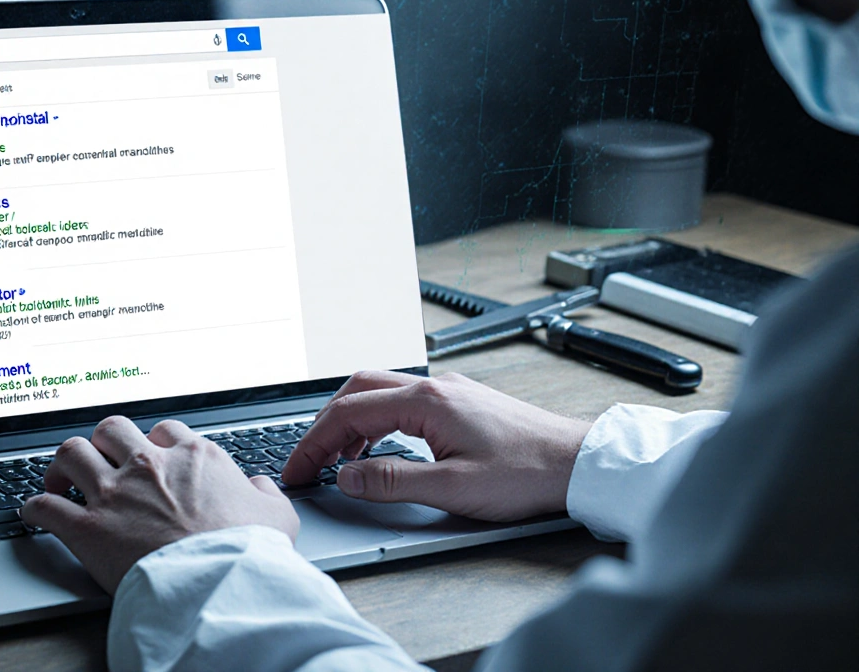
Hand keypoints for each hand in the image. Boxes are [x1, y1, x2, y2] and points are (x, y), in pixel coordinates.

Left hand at [22, 415, 299, 592]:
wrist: (219, 584)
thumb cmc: (248, 552)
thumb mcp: (277, 515)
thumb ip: (266, 493)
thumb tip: (260, 486)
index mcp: (193, 456)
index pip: (164, 430)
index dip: (153, 442)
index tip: (148, 457)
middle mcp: (149, 465)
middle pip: (110, 429)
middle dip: (102, 442)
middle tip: (100, 460)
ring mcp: (115, 493)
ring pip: (72, 453)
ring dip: (62, 465)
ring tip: (60, 479)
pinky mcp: (88, 528)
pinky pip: (46, 507)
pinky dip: (35, 509)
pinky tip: (34, 514)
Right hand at [281, 371, 590, 521]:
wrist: (577, 462)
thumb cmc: (526, 474)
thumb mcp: (452, 488)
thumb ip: (392, 481)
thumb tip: (345, 477)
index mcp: (426, 401)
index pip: (348, 414)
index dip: (313, 444)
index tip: (297, 470)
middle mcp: (433, 386)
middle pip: (356, 391)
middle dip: (323, 425)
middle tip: (306, 460)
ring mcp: (446, 390)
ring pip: (377, 391)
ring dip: (348, 422)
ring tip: (335, 459)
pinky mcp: (458, 401)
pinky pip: (399, 400)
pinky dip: (375, 421)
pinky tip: (376, 448)